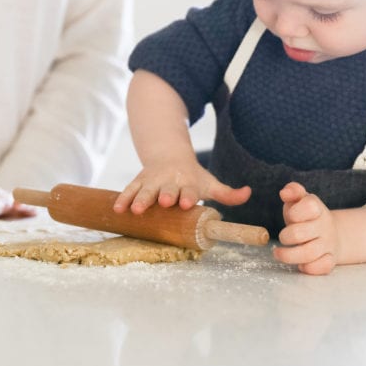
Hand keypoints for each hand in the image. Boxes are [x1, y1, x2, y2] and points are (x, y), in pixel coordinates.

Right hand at [112, 158, 250, 213]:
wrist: (169, 155)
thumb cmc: (192, 176)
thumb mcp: (210, 183)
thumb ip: (228, 193)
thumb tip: (248, 193)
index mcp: (188, 182)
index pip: (189, 189)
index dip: (188, 196)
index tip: (187, 202)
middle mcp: (169, 180)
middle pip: (166, 189)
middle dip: (165, 195)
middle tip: (164, 202)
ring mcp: (152, 180)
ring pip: (145, 190)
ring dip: (140, 199)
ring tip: (136, 210)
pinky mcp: (138, 181)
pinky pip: (129, 190)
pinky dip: (123, 199)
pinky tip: (117, 209)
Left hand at [273, 182, 338, 274]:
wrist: (330, 232)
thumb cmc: (307, 216)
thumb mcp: (300, 200)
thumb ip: (293, 191)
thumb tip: (284, 193)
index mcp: (316, 208)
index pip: (309, 207)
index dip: (295, 213)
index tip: (290, 216)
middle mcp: (324, 226)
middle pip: (300, 233)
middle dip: (286, 236)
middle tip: (283, 237)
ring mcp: (328, 244)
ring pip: (309, 253)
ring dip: (289, 256)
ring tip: (278, 253)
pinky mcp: (330, 259)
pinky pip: (322, 267)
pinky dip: (309, 268)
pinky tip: (300, 264)